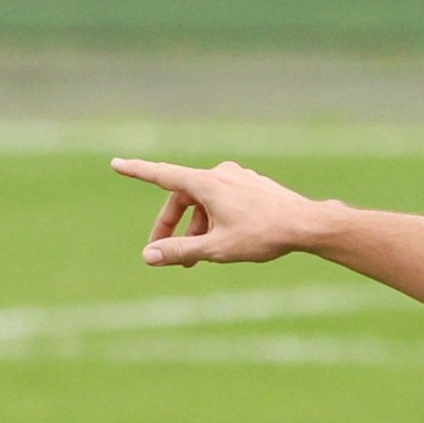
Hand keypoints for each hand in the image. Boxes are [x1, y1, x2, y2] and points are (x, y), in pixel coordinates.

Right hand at [110, 158, 320, 266]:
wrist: (307, 225)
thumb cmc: (263, 235)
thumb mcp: (216, 248)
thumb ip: (180, 251)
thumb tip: (149, 256)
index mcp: (206, 183)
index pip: (162, 175)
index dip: (137, 171)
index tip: (116, 164)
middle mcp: (220, 174)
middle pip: (183, 197)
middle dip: (172, 226)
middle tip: (164, 253)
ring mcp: (238, 178)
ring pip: (205, 202)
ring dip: (195, 227)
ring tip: (197, 257)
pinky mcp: (253, 185)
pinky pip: (223, 201)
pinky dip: (214, 219)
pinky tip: (224, 241)